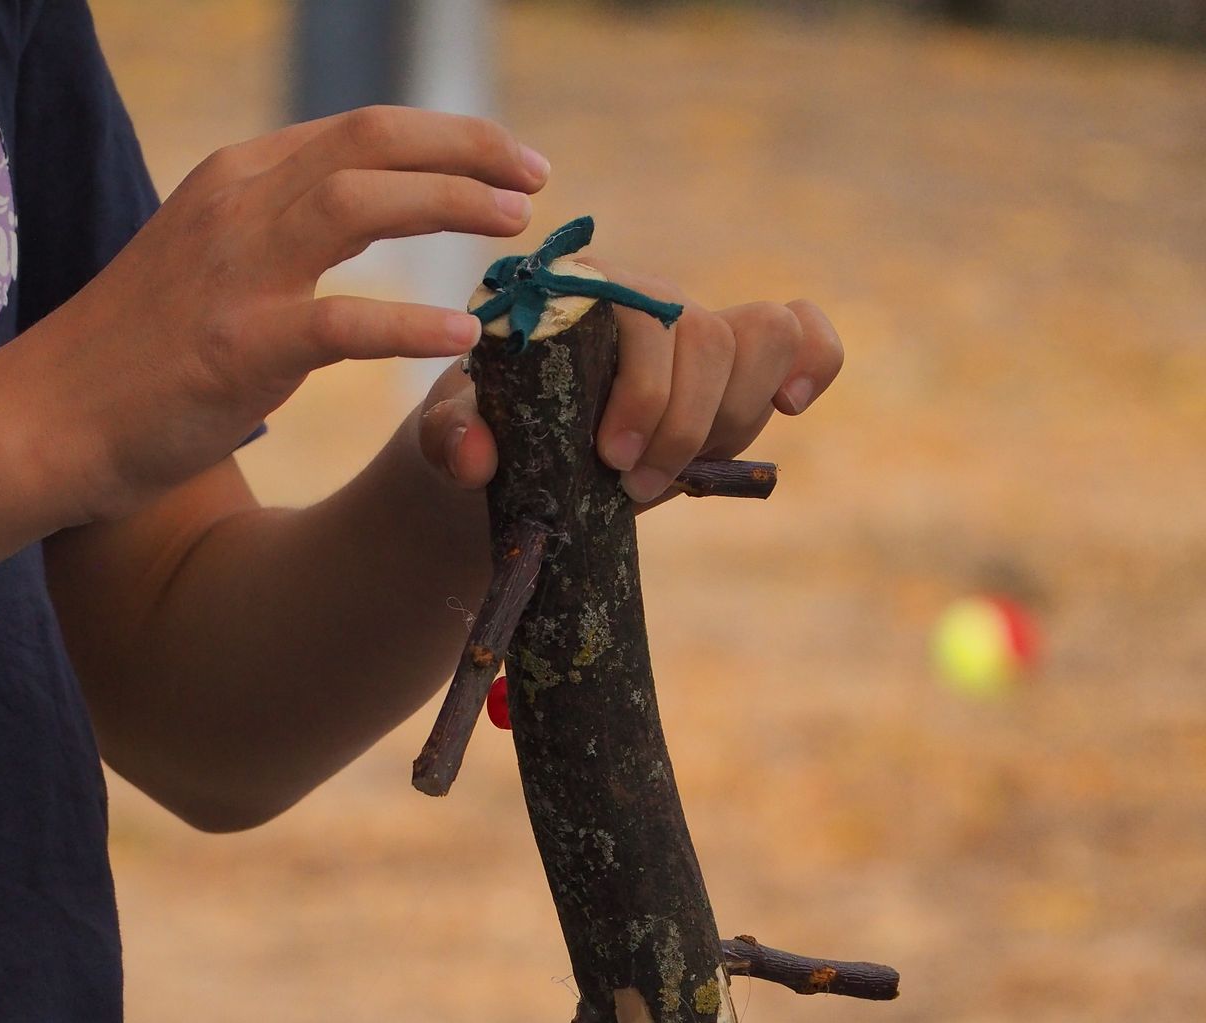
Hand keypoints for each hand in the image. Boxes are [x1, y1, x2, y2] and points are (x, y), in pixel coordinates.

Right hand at [15, 108, 549, 522]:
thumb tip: (348, 221)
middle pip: (374, 144)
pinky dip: (410, 322)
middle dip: (468, 151)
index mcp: (236, 178)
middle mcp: (239, 204)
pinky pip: (344, 322)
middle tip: (536, 181)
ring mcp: (237, 274)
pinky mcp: (238, 349)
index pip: (359, 130)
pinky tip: (464, 332)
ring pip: (363, 204)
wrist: (47, 418)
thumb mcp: (206, 262)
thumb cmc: (133, 356)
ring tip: (515, 230)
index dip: (446, 137)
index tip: (507, 161)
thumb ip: (274, 233)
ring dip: (451, 207)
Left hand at [418, 268, 842, 505]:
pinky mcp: (733, 371)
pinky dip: (814, 363)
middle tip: (632, 486)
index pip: (649, 319)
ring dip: (733, 419)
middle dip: (686, 425)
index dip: (647, 393)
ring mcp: (697, 333)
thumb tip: (476, 456)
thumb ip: (451, 440)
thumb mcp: (449, 439)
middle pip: (714, 336)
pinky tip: (793, 407)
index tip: (613, 459)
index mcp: (584, 295)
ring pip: (764, 340)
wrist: (508, 457)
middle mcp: (649, 301)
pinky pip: (803, 336)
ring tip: (675, 476)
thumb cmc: (482, 434)